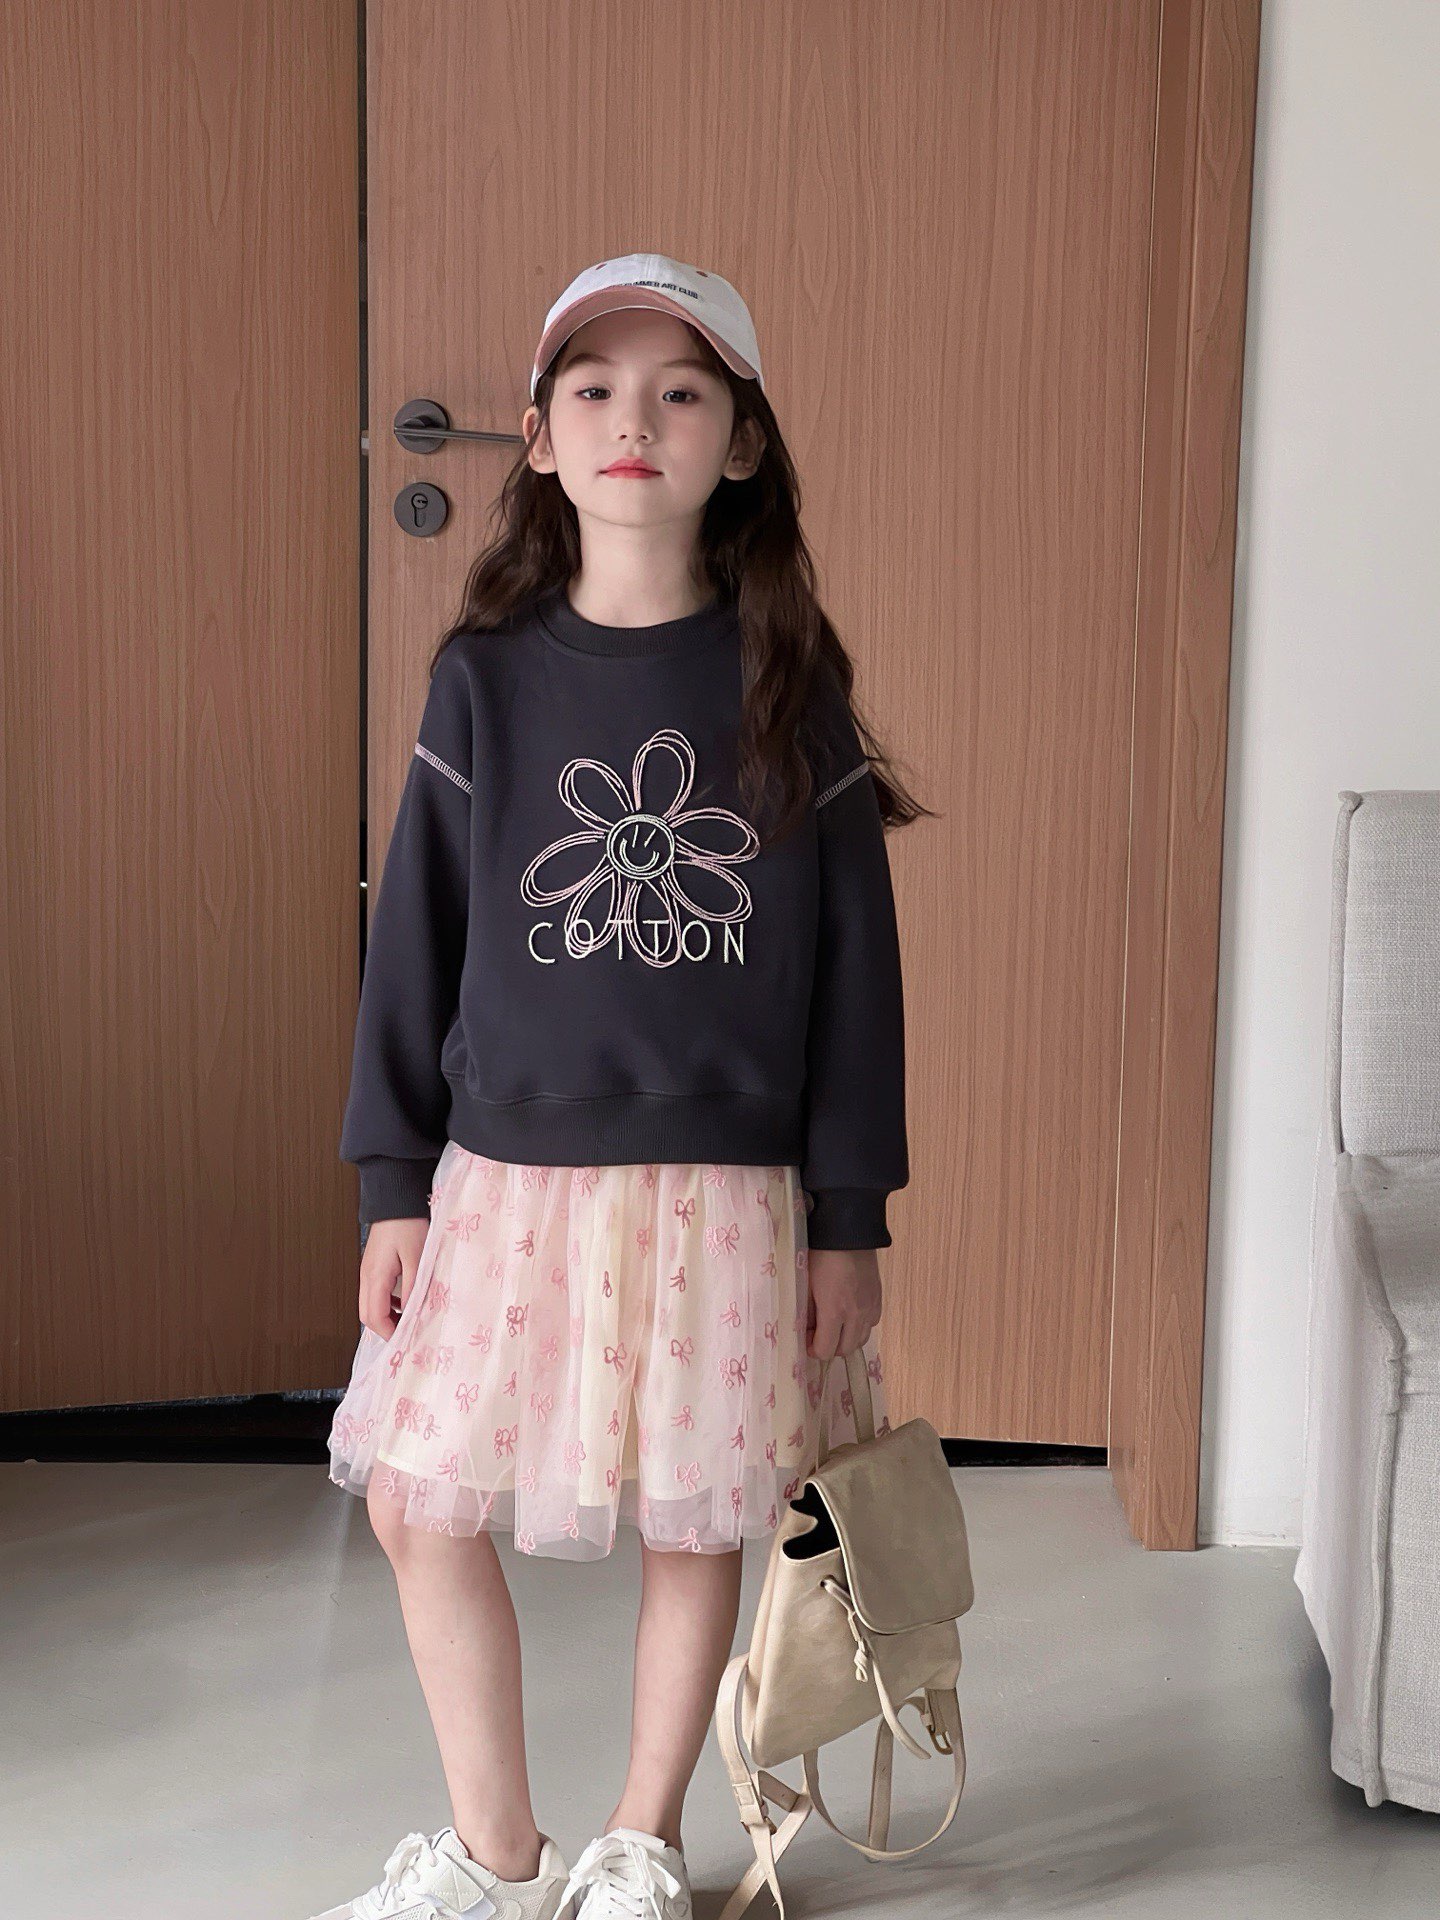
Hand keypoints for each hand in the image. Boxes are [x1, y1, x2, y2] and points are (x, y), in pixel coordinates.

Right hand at [358, 1217, 430, 1337]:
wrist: (397, 1199)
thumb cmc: (408, 1224)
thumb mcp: (417, 1258)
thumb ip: (413, 1288)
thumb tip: (413, 1313)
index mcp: (375, 1277)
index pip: (374, 1317)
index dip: (390, 1333)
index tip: (407, 1339)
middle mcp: (367, 1276)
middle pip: (367, 1315)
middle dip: (385, 1328)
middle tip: (408, 1333)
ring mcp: (368, 1270)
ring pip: (370, 1304)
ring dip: (387, 1316)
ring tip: (409, 1318)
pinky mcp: (374, 1264)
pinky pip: (376, 1292)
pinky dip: (389, 1302)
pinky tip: (406, 1299)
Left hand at [805, 1247, 881, 1358]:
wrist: (847, 1232)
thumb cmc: (820, 1255)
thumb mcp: (805, 1285)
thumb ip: (806, 1312)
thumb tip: (806, 1331)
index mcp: (834, 1311)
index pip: (826, 1350)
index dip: (813, 1350)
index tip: (806, 1339)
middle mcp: (856, 1314)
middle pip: (845, 1349)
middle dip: (829, 1347)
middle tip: (817, 1333)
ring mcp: (870, 1307)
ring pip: (861, 1340)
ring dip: (846, 1339)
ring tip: (834, 1325)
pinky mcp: (878, 1299)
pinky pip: (871, 1325)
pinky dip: (860, 1326)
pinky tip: (850, 1314)